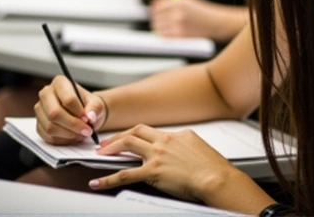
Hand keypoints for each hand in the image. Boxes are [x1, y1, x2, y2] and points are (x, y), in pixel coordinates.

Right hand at [34, 75, 106, 144]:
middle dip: (72, 125)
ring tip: (82, 133)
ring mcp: (40, 110)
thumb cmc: (88, 105)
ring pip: (50, 127)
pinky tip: (74, 136)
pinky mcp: (39, 125)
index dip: (79, 111)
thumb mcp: (97, 104)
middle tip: (86, 130)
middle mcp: (46, 94)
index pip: (68, 99)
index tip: (88, 119)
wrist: (84, 114)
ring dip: (69, 134)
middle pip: (54, 113)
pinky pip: (48, 137)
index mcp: (60, 83)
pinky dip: (63, 140)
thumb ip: (95, 108)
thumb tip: (90, 116)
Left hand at [89, 124, 239, 201]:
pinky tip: (98, 182)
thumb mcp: (198, 148)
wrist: (215, 177)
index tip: (130, 137)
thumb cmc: (212, 167)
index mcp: (177, 135)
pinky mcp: (152, 172)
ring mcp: (157, 155)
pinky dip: (107, 179)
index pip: (152, 131)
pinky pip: (124, 174)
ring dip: (111, 147)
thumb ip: (185, 146)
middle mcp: (165, 141)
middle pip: (136, 131)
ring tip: (101, 153)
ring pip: (128, 144)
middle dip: (119, 135)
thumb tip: (180, 151)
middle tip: (108, 142)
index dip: (137, 134)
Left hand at [150, 0, 216, 37]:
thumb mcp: (187, 1)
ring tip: (170, 28)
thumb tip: (153, 7)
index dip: (154, 10)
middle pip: (156, 17)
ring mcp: (178, 23)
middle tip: (161, 22)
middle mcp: (177, 11)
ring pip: (158, 27)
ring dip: (161, 28)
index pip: (157, 5)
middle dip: (157, 20)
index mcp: (178, 1)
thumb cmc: (200, 12)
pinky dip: (166, 35)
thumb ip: (170, 2)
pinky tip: (173, 33)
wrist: (215, 22)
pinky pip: (165, 35)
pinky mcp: (180, 34)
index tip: (155, 13)